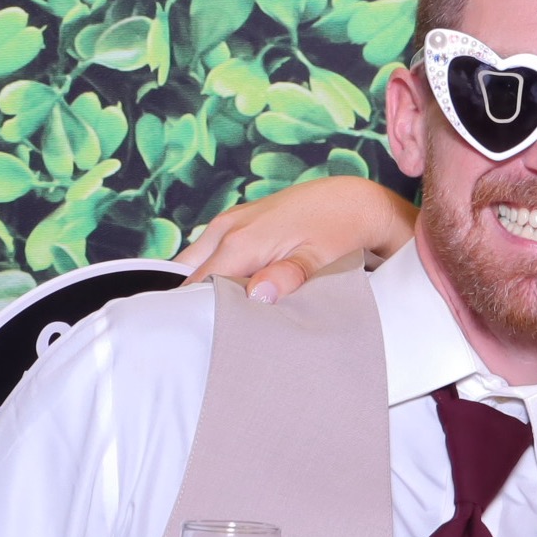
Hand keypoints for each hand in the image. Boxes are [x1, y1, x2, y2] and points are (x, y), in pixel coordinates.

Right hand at [177, 176, 418, 304]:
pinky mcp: (235, 219)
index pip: (196, 288)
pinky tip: (237, 288)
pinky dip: (212, 270)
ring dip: (202, 285)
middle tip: (216, 328)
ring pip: (193, 262)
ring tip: (228, 310)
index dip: (198, 313)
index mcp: (240, 242)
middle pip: (187, 276)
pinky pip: (208, 250)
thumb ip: (286, 277)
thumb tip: (257, 294)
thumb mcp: (317, 259)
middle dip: (194, 302)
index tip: (211, 335)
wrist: (350, 201)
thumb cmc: (337, 231)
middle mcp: (226, 229)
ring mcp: (228, 221)